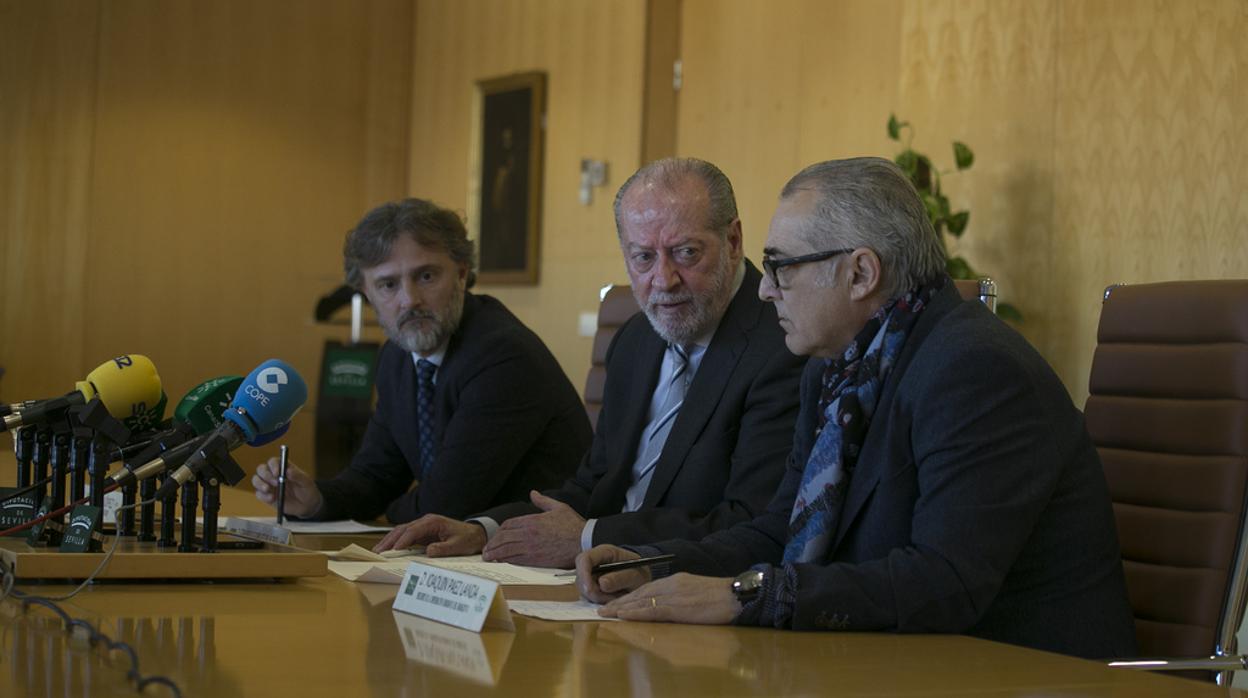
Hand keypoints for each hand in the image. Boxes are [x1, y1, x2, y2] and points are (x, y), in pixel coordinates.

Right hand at [252, 457, 322, 517]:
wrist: (307, 505)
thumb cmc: (307, 489)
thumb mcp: (306, 482)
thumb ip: (297, 476)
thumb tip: (288, 471)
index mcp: (283, 467)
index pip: (273, 461)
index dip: (273, 465)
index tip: (277, 473)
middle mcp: (273, 474)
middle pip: (261, 469)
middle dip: (265, 475)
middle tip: (275, 483)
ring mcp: (269, 485)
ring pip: (256, 480)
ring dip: (260, 484)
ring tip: (268, 490)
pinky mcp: (266, 496)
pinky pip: (259, 494)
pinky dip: (263, 496)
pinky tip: (271, 498)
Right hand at [373, 514, 486, 555]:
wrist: (476, 534)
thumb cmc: (467, 539)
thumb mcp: (458, 545)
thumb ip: (444, 549)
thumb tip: (428, 552)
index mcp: (433, 522)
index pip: (413, 530)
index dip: (402, 541)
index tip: (392, 552)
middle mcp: (425, 521)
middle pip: (402, 529)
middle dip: (389, 540)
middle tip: (377, 553)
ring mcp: (422, 526)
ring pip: (401, 531)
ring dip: (389, 541)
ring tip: (378, 552)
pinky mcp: (422, 533)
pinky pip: (406, 536)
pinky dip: (395, 542)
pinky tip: (388, 550)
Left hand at [482, 491, 584, 566]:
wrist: (583, 542)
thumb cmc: (573, 525)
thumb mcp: (558, 507)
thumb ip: (543, 501)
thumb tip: (533, 493)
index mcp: (532, 520)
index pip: (508, 524)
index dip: (499, 531)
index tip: (496, 536)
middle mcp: (528, 533)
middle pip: (503, 538)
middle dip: (492, 544)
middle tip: (486, 550)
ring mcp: (530, 547)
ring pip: (506, 550)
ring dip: (494, 553)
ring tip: (488, 557)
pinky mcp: (535, 559)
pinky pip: (515, 560)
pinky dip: (506, 561)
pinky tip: (501, 562)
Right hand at [575, 545, 645, 602]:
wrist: (641, 577)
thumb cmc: (638, 571)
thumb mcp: (635, 574)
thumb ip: (620, 578)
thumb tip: (601, 584)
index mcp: (603, 553)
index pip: (584, 559)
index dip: (583, 573)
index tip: (590, 589)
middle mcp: (593, 563)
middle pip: (581, 578)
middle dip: (593, 592)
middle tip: (612, 598)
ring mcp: (590, 575)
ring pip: (584, 590)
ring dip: (599, 598)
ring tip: (617, 596)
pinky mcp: (590, 587)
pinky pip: (588, 597)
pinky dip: (599, 602)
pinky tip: (613, 598)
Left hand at [599, 573, 739, 624]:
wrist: (736, 595)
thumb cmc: (721, 597)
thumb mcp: (697, 592)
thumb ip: (681, 597)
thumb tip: (669, 608)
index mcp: (676, 580)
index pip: (648, 588)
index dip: (630, 596)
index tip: (618, 602)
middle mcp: (670, 584)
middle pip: (639, 593)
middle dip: (620, 601)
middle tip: (603, 609)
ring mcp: (673, 595)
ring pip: (641, 601)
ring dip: (621, 608)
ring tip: (606, 613)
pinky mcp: (677, 607)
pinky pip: (650, 610)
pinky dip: (634, 613)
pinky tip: (623, 615)